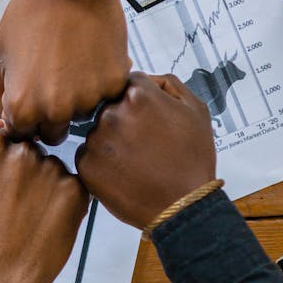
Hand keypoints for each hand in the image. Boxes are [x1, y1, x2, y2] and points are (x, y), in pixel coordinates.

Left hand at [0, 0, 130, 144]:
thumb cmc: (29, 14)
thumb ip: (0, 95)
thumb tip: (9, 119)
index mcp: (23, 107)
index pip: (24, 135)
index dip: (26, 119)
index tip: (32, 102)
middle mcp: (56, 110)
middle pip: (55, 133)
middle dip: (51, 115)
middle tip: (53, 83)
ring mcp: (88, 100)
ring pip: (82, 115)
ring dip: (77, 98)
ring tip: (72, 64)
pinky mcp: (114, 85)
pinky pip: (106, 95)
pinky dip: (99, 82)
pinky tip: (90, 57)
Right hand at [0, 119, 89, 282]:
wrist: (0, 279)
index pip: (9, 135)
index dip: (8, 162)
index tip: (6, 184)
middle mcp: (22, 154)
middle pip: (33, 149)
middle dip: (28, 172)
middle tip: (16, 207)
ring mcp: (50, 171)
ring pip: (53, 167)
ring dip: (47, 186)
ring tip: (30, 217)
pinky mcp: (74, 190)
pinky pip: (73, 185)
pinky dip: (64, 201)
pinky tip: (46, 222)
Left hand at [75, 72, 215, 229]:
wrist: (182, 206)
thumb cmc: (193, 158)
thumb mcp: (196, 109)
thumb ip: (168, 83)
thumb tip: (146, 77)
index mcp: (138, 94)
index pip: (129, 85)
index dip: (142, 103)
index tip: (151, 120)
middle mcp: (112, 112)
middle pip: (111, 106)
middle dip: (125, 120)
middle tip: (145, 145)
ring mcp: (96, 139)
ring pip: (98, 131)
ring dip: (112, 141)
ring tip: (136, 161)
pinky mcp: (86, 165)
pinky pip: (88, 155)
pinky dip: (102, 162)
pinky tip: (123, 173)